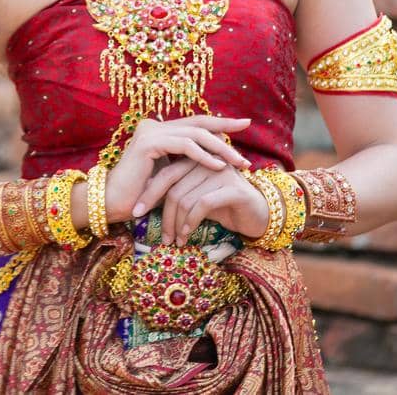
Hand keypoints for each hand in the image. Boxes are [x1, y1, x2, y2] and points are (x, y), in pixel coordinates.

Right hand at [104, 115, 251, 223]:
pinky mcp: (149, 142)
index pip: (195, 123)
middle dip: (225, 127)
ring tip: (238, 160)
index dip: (219, 123)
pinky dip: (204, 156)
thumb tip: (219, 155)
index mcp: (159, 130)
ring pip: (194, 134)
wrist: (113, 204)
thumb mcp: (173, 174)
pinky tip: (219, 166)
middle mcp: (154, 125)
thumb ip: (190, 161)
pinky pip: (184, 146)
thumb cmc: (143, 195)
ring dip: (219, 147)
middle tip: (247, 128)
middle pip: (197, 123)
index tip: (243, 124)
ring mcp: (150, 131)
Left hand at [135, 158, 271, 243]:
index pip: (166, 172)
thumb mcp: (198, 197)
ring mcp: (222, 172)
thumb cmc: (225, 207)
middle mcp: (209, 160)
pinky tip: (186, 235)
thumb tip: (147, 201)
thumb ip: (178, 192)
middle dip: (161, 212)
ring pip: (185, 197)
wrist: (260, 215)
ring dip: (176, 223)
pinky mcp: (233, 188)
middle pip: (172, 184)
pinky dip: (190, 222)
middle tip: (158, 234)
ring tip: (174, 240)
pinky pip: (201, 204)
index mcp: (198, 158)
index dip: (149, 192)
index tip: (136, 212)